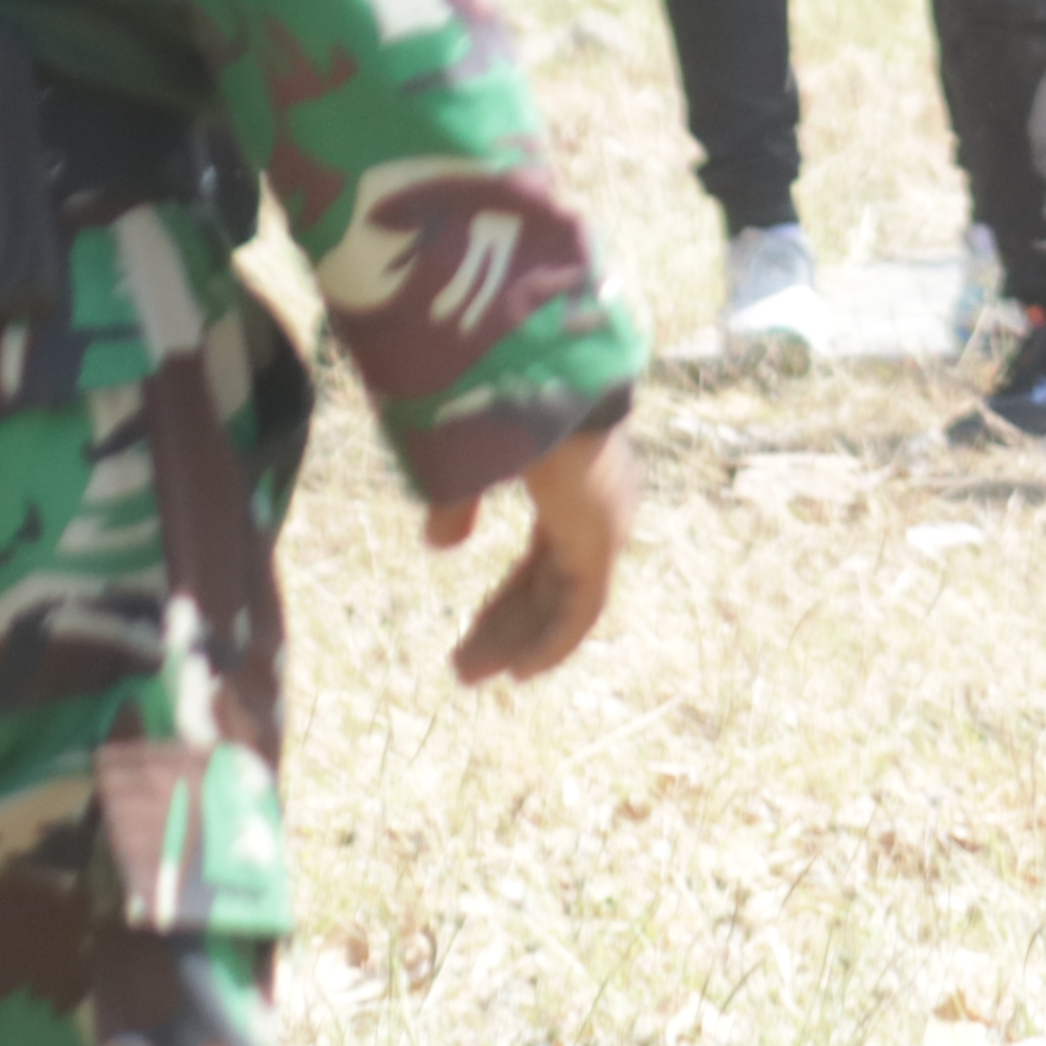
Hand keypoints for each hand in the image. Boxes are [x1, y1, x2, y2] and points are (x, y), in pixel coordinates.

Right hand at [427, 418, 634, 683]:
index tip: (474, 632)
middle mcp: (595, 508)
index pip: (541, 559)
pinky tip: (520, 672)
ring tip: (469, 674)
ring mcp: (603, 523)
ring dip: (517, 640)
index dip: (508, 600)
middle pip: (547, 585)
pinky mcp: (600, 539)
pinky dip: (554, 641)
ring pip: (561, 601)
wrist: (525, 371)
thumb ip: (456, 503)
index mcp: (570, 485)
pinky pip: (581, 607)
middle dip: (504, 627)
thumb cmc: (492, 399)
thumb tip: (442, 545)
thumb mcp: (463, 462)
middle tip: (462, 667)